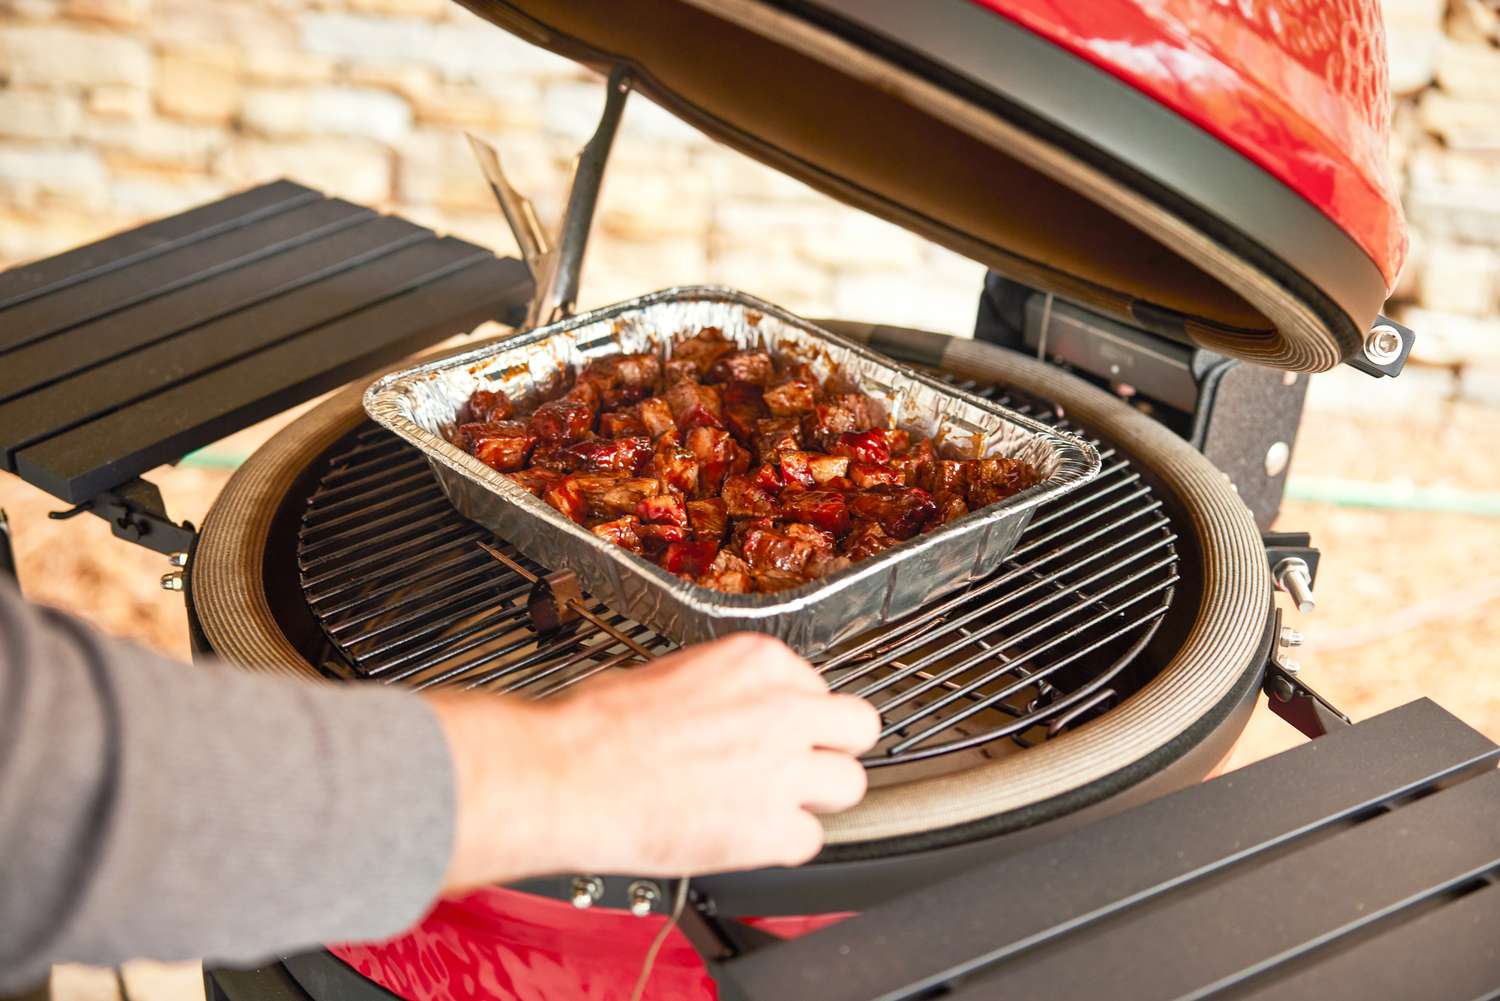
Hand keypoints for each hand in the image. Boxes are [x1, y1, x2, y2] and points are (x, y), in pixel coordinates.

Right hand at [429, 633, 879, 889]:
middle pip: (860, 726)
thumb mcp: (670, 674)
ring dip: (817, 799)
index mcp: (758, 661)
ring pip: (851, 784)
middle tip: (802, 766)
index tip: (773, 732)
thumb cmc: (596, 726)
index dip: (796, 716)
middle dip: (834, 749)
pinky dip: (780, 845)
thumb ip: (724, 691)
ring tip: (773, 806)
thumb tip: (733, 710)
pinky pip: (810, 840)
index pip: (815, 686)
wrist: (566, 774)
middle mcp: (784, 707)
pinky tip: (743, 837)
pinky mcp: (774, 826)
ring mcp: (786, 767)